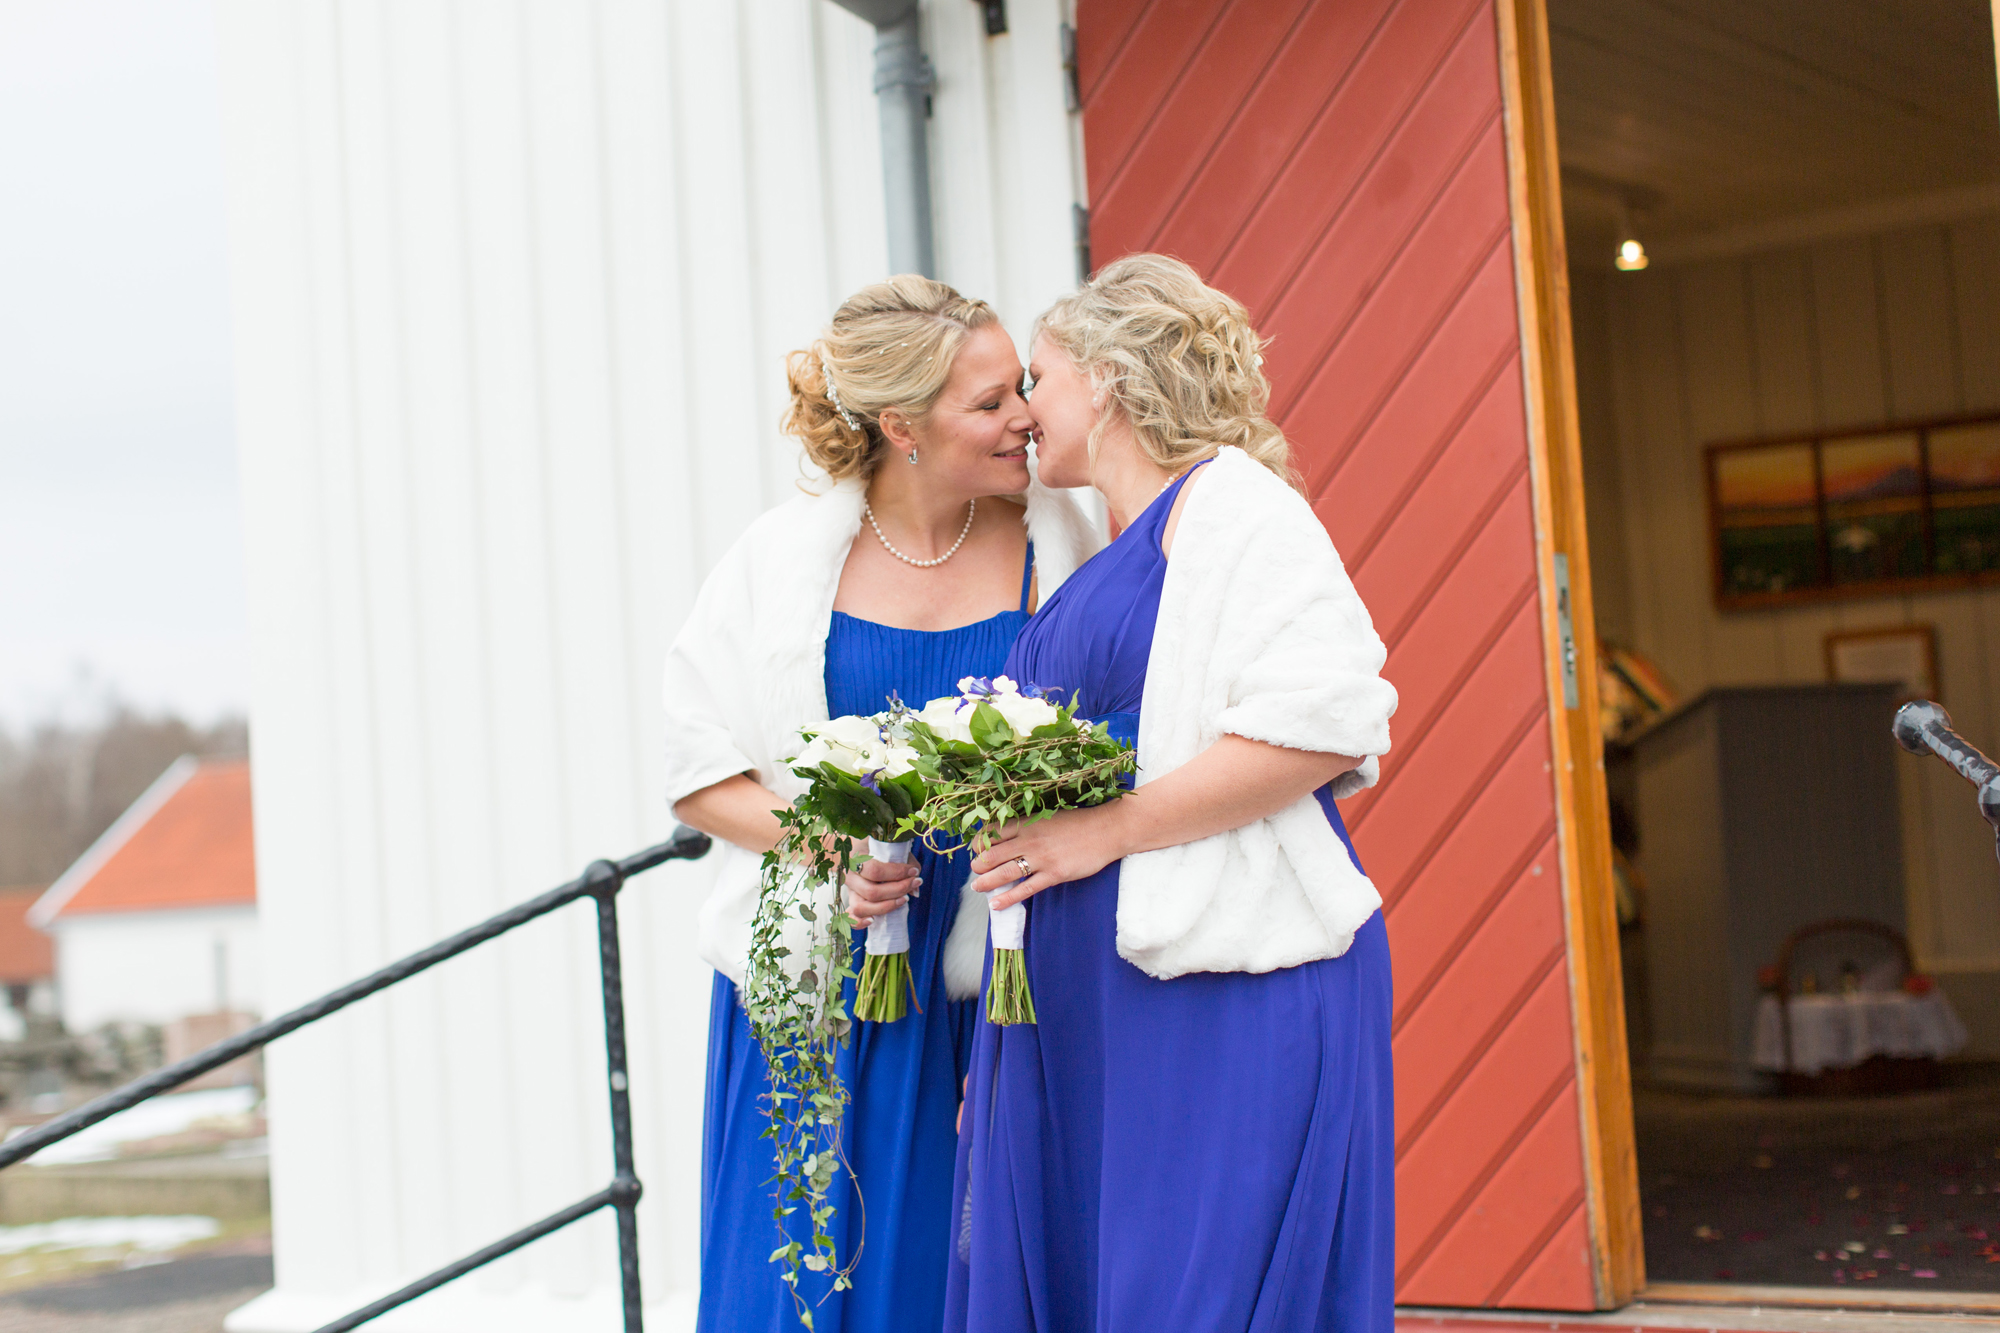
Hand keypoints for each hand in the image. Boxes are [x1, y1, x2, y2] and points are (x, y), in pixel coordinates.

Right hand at [846, 857, 920, 927]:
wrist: (865, 853)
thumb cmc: (882, 851)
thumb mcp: (894, 850)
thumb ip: (907, 864)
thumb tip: (914, 889)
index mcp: (856, 859)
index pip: (875, 870)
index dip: (897, 873)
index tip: (914, 871)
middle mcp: (850, 876)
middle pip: (871, 892)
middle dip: (897, 890)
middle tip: (914, 883)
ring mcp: (850, 892)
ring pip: (861, 907)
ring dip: (886, 906)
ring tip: (904, 899)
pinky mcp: (851, 903)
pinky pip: (851, 918)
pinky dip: (860, 922)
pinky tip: (873, 920)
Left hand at [968, 805, 1128, 910]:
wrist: (1107, 830)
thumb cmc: (1079, 823)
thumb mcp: (1048, 817)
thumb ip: (1028, 826)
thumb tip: (1009, 836)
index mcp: (1027, 823)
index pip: (992, 833)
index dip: (979, 843)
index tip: (977, 850)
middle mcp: (1030, 840)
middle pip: (993, 854)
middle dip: (979, 864)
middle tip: (975, 871)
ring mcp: (1041, 858)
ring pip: (1005, 872)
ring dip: (987, 881)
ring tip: (977, 887)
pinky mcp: (1054, 874)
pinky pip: (1025, 889)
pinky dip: (1008, 898)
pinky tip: (996, 904)